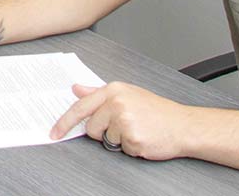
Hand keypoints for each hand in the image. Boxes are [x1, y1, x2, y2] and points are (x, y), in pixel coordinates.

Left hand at [49, 82, 189, 159]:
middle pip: (90, 127)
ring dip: (119, 140)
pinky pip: (120, 149)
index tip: (54, 132)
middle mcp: (117, 103)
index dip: (64, 122)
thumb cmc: (157, 111)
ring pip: (105, 140)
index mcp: (113, 90)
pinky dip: (129, 147)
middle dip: (103, 132)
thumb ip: (98, 92)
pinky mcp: (132, 138)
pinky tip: (142, 137)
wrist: (183, 125)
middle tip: (123, 126)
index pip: (80, 107)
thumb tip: (76, 89)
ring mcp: (124, 121)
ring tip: (136, 130)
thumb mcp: (127, 94)